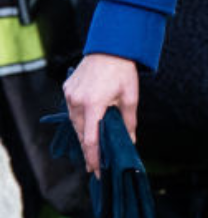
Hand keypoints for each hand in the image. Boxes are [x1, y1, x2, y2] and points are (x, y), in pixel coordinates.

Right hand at [63, 53, 138, 174]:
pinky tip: (88, 125)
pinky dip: (79, 119)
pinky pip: (72, 110)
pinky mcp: (67, 88)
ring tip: (92, 147)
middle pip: (80, 133)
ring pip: (75, 123)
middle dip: (88, 150)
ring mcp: (70, 94)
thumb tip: (130, 141)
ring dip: (83, 134)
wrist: (110, 46)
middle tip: (95, 164)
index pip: (90, 139)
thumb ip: (128, 122)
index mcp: (93, 104)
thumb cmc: (122, 71)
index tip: (95, 171)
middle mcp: (77, 101)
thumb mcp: (130, 97)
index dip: (92, 157)